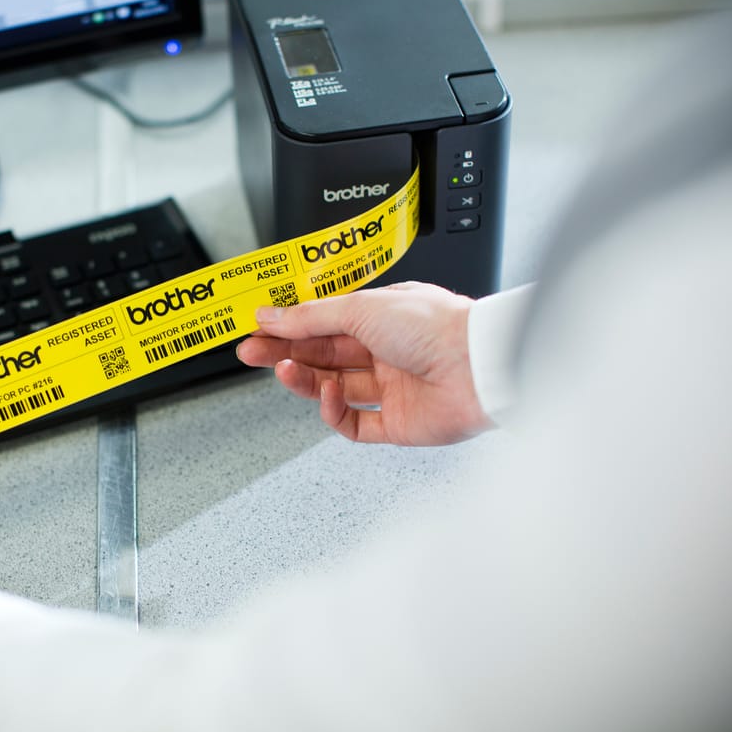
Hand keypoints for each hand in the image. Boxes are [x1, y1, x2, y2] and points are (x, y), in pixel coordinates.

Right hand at [236, 281, 490, 445]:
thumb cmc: (437, 326)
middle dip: (286, 352)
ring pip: (334, 388)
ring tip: (286, 372)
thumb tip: (274, 314)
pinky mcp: (398, 424)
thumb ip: (312, 316)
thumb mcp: (362, 307)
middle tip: (252, 352)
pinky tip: (329, 398)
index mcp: (383, 316)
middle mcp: (388, 351)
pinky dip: (336, 413)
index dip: (289, 325)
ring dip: (306, 380)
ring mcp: (393, 388)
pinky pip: (355, 424)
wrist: (480, 367)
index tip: (258, 327)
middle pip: (324, 355)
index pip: (324, 322)